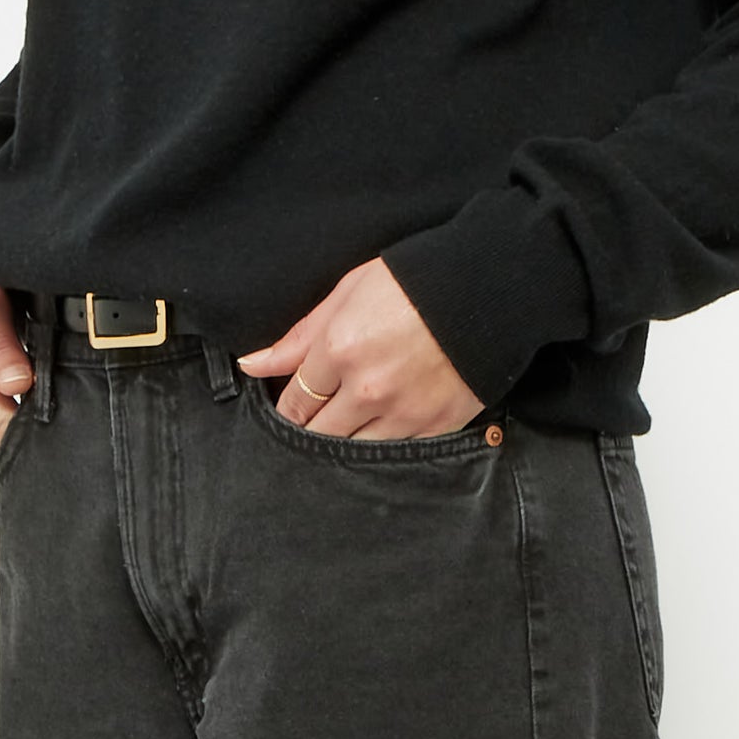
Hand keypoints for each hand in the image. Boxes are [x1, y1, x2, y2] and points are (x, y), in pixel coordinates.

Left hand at [236, 256, 483, 439]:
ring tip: (347, 428)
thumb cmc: (413, 282)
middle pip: (317, 434)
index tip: (294, 407)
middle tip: (315, 421)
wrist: (486, 290)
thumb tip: (252, 365)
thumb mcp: (348, 293)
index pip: (294, 401)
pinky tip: (380, 432)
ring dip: (343, 444)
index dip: (289, 408)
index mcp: (339, 348)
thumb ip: (299, 336)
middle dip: (310, 429)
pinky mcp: (435, 427)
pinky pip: (392, 456)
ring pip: (352, 453)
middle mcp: (366, 388)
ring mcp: (402, 412)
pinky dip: (381, 448)